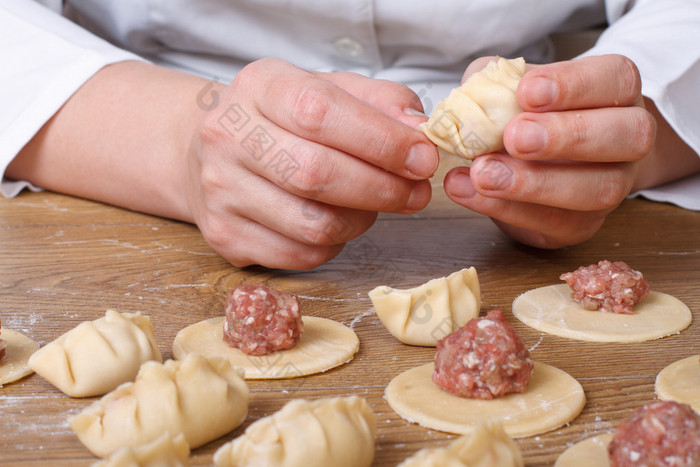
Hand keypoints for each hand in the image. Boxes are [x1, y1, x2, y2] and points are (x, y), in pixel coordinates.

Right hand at [185, 58, 436, 268]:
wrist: (209, 153)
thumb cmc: (281, 121)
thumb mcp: (327, 89)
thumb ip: (378, 102)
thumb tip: (419, 131)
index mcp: (258, 88)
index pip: (320, 113)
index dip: (381, 140)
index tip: (422, 158)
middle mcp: (228, 137)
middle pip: (316, 175)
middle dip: (383, 189)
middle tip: (417, 192)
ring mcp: (219, 192)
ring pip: (313, 225)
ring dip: (362, 220)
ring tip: (376, 204)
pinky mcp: (224, 236)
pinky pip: (300, 256)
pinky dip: (335, 244)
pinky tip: (339, 221)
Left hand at [443, 54, 659, 247]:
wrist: (536, 165)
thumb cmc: (529, 115)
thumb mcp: (507, 87)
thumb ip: (494, 83)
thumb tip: (474, 95)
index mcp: (616, 92)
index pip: (617, 79)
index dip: (574, 84)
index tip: (527, 91)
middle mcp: (628, 138)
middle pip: (628, 135)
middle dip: (567, 136)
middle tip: (515, 137)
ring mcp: (612, 185)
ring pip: (598, 189)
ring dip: (535, 183)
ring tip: (482, 174)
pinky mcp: (583, 224)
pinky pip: (555, 222)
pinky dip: (506, 208)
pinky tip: (468, 191)